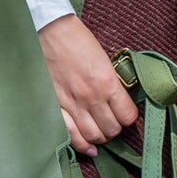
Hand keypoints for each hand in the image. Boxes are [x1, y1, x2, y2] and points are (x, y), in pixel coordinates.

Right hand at [38, 14, 137, 155]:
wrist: (48, 30)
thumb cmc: (75, 38)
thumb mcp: (103, 58)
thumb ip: (111, 81)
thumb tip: (118, 100)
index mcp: (107, 82)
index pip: (128, 116)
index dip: (128, 117)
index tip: (124, 114)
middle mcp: (91, 98)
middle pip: (111, 130)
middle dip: (114, 129)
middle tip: (111, 122)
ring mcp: (71, 105)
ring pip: (93, 136)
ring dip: (99, 137)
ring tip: (99, 131)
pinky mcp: (55, 107)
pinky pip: (71, 135)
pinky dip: (81, 145)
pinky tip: (88, 147)